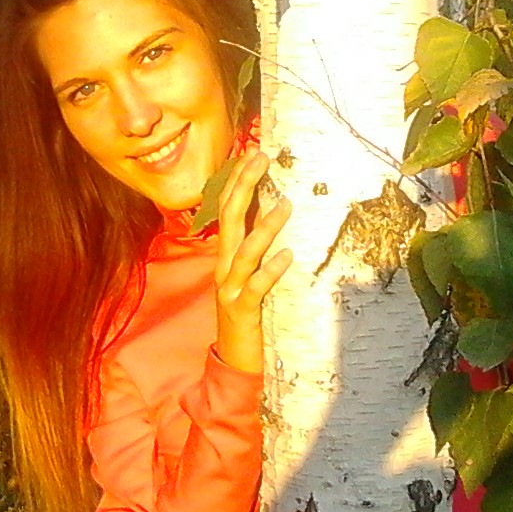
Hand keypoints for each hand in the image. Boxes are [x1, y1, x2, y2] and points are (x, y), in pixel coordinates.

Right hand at [214, 151, 292, 373]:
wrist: (232, 359)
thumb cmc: (246, 313)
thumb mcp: (248, 274)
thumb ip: (254, 246)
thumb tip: (271, 209)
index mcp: (225, 255)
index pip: (226, 209)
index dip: (238, 180)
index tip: (253, 152)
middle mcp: (223, 267)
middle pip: (229, 219)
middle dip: (244, 186)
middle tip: (262, 158)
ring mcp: (229, 288)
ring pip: (244, 252)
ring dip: (264, 227)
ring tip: (286, 204)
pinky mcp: (242, 310)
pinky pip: (256, 287)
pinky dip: (271, 270)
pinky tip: (288, 256)